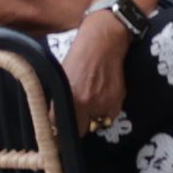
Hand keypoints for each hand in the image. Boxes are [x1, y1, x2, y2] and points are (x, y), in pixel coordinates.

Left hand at [58, 2, 132, 126]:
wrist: (103, 42)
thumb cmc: (78, 56)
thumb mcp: (62, 77)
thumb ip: (59, 98)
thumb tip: (54, 117)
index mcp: (70, 98)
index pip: (60, 127)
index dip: (58, 129)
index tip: (58, 129)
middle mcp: (88, 105)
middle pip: (80, 130)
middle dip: (77, 125)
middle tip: (75, 115)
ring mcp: (105, 104)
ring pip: (96, 124)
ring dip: (92, 118)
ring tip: (90, 103)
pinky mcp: (118, 101)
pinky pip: (109, 115)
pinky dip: (106, 111)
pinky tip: (103, 97)